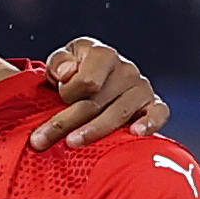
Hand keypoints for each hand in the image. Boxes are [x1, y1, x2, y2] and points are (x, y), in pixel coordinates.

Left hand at [30, 37, 169, 148]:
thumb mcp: (60, 62)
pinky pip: (159, 113)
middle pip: (96, 102)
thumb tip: (67, 74)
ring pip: (118, 113)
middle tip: (40, 140)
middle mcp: (125, 69)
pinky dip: (149, 123)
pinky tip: (135, 133)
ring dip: (94, 131)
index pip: (87, 81)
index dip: (68, 94)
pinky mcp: (153, 104)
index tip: (57, 100)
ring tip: (72, 144)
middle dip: (65, 123)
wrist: (92, 80)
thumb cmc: (72, 73)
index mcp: (102, 54)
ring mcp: (140, 87)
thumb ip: (59, 63)